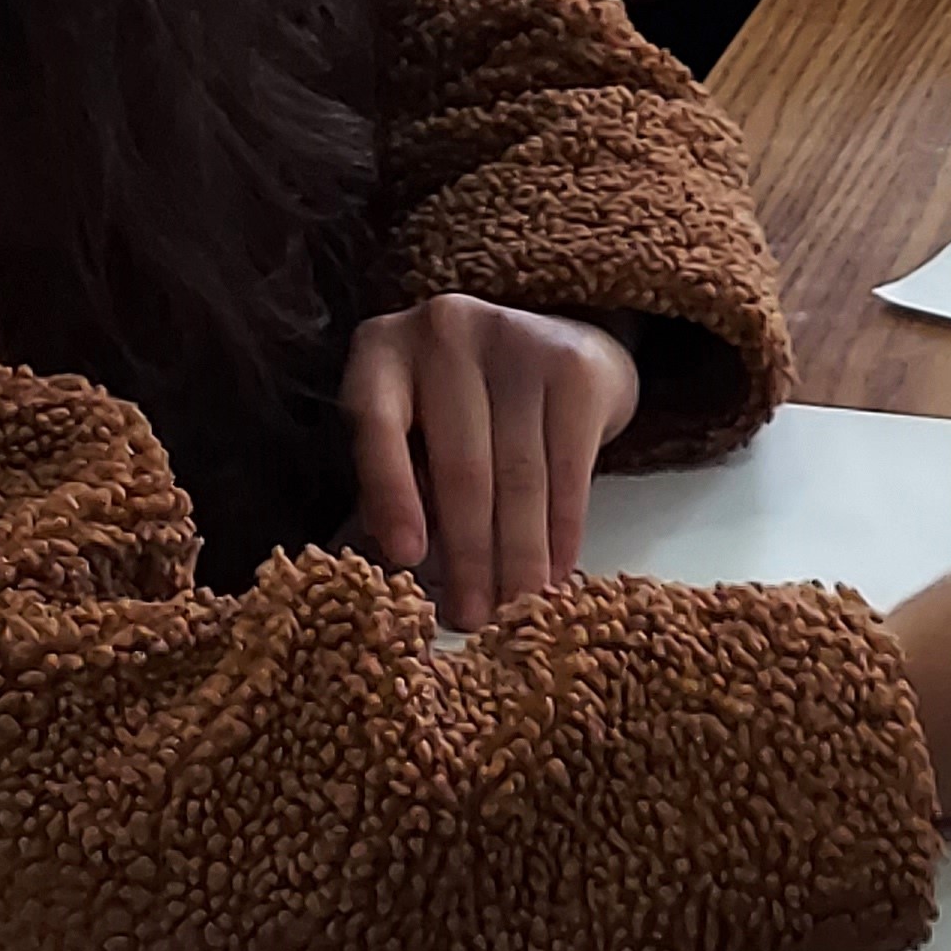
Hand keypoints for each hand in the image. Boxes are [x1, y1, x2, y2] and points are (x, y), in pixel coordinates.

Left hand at [344, 295, 641, 635]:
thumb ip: (401, 476)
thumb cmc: (474, 402)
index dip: (392, 493)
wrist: (561, 341)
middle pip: (461, 464)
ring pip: (518, 476)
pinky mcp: (573, 368)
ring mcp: (513, 341)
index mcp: (383, 349)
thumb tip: (401, 560)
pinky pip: (569, 471)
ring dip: (520, 556)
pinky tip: (558, 574)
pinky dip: (564, 532)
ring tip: (517, 610)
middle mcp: (444, 331)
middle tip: (474, 619)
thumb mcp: (419, 423)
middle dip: (469, 554)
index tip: (406, 560)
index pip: (377, 424)